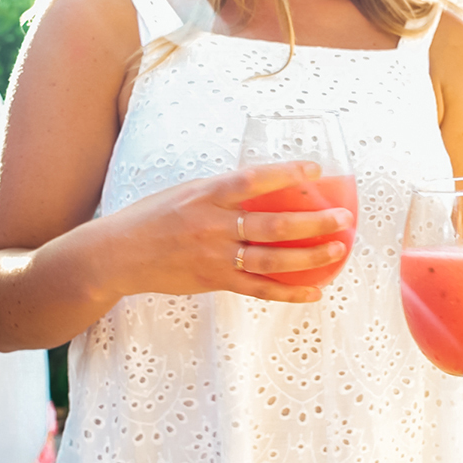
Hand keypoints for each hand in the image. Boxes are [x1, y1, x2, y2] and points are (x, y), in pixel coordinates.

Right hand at [102, 161, 353, 302]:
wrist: (118, 255)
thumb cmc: (153, 217)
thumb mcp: (186, 192)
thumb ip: (222, 191)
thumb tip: (264, 185)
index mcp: (205, 195)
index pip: (252, 179)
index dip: (286, 174)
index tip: (316, 170)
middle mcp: (212, 225)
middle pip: (272, 224)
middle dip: (313, 222)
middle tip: (344, 218)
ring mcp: (214, 256)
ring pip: (271, 259)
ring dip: (309, 256)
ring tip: (338, 250)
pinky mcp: (215, 280)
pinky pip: (259, 290)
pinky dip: (289, 292)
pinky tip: (315, 291)